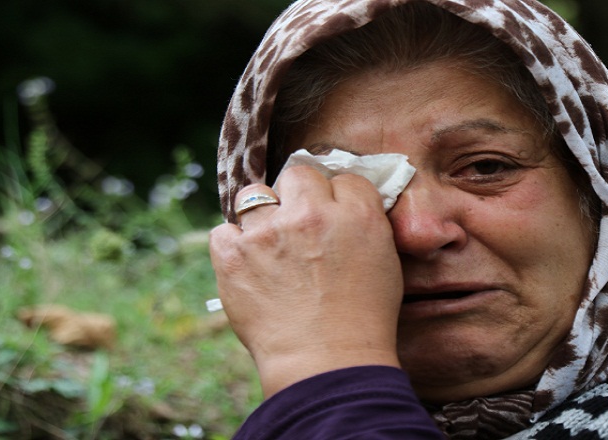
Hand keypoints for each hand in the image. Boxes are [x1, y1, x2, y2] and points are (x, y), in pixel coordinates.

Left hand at [209, 165, 403, 397]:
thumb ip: (364, 226)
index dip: (337, 198)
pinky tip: (246, 268)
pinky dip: (231, 247)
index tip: (332, 218)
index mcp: (356, 214)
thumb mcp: (385, 264)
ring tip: (268, 249)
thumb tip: (345, 207)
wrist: (327, 364)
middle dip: (297, 196)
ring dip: (260, 218)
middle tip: (298, 227)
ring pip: (254, 196)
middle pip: (297, 174)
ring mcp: (268, 233)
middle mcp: (311, 214)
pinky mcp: (233, 255)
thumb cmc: (363, 323)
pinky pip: (222, 231)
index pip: (343, 178)